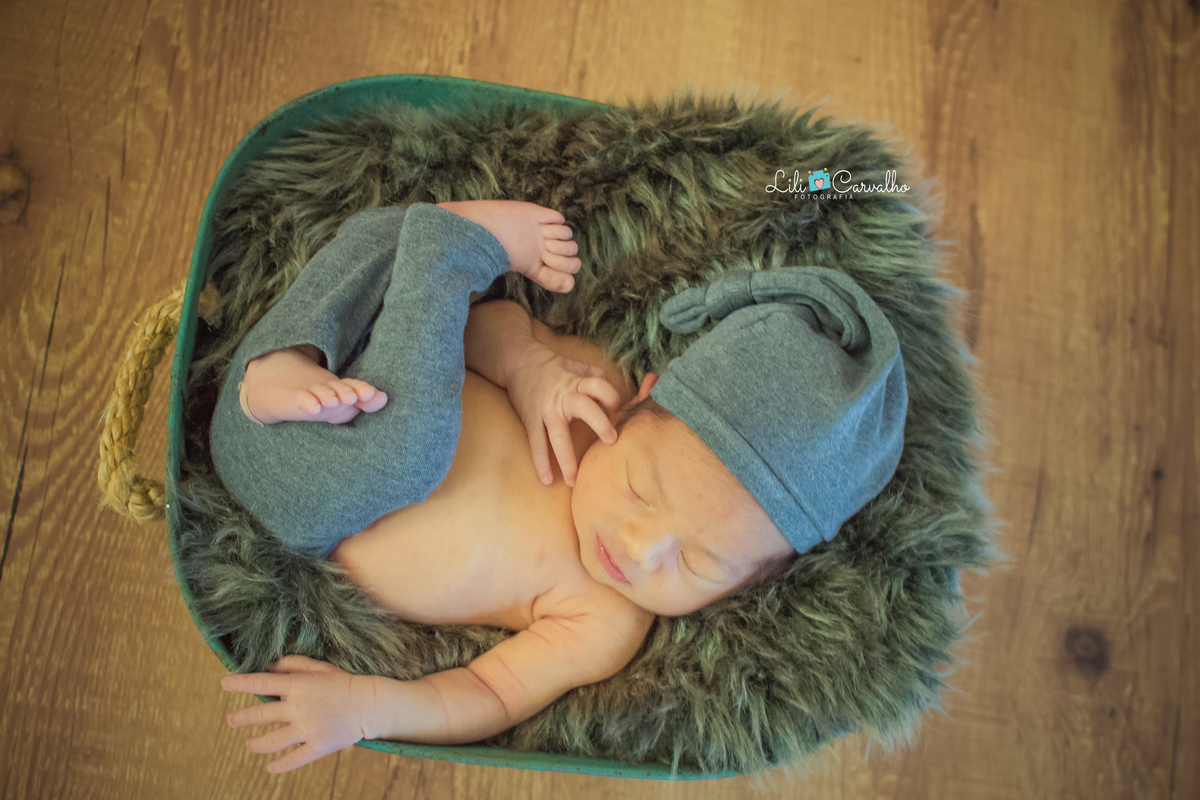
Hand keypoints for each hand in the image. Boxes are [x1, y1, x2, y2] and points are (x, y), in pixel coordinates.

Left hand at [221, 655, 375, 773]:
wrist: (369, 704)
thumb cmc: (342, 682)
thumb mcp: (319, 667)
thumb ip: (293, 664)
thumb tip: (269, 667)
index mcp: (298, 685)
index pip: (262, 683)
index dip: (240, 683)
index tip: (224, 683)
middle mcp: (299, 708)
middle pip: (261, 714)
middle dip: (242, 718)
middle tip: (230, 720)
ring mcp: (307, 729)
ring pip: (272, 741)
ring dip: (256, 744)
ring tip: (248, 744)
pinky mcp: (317, 746)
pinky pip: (293, 759)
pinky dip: (279, 765)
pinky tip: (270, 767)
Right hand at [505, 341, 620, 486]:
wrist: (520, 362)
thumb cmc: (555, 368)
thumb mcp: (578, 367)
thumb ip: (597, 378)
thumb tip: (617, 392)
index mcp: (578, 383)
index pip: (599, 386)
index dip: (611, 397)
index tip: (617, 410)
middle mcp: (564, 397)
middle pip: (584, 408)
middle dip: (599, 423)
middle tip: (612, 440)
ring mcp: (547, 411)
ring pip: (557, 435)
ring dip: (566, 458)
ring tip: (574, 480)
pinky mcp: (531, 420)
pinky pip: (536, 443)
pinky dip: (541, 462)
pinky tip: (547, 480)